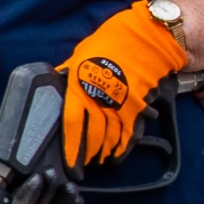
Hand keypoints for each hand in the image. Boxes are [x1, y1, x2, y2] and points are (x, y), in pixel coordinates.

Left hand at [59, 0, 195, 168]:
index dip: (71, 147)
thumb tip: (57, 80)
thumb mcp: (83, 54)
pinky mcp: (139, 107)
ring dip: (103, 152)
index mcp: (81, 84)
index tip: (69, 163)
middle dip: (87, 153)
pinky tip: (116, 156)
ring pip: (110, 137)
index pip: (73, 123)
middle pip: (92, 135)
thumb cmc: (113, 43)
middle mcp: (100, 98)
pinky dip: (123, 148)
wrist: (147, 37)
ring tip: (98, 161)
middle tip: (82, 165)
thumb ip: (70, 72)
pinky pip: (130, 134)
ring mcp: (121, 104)